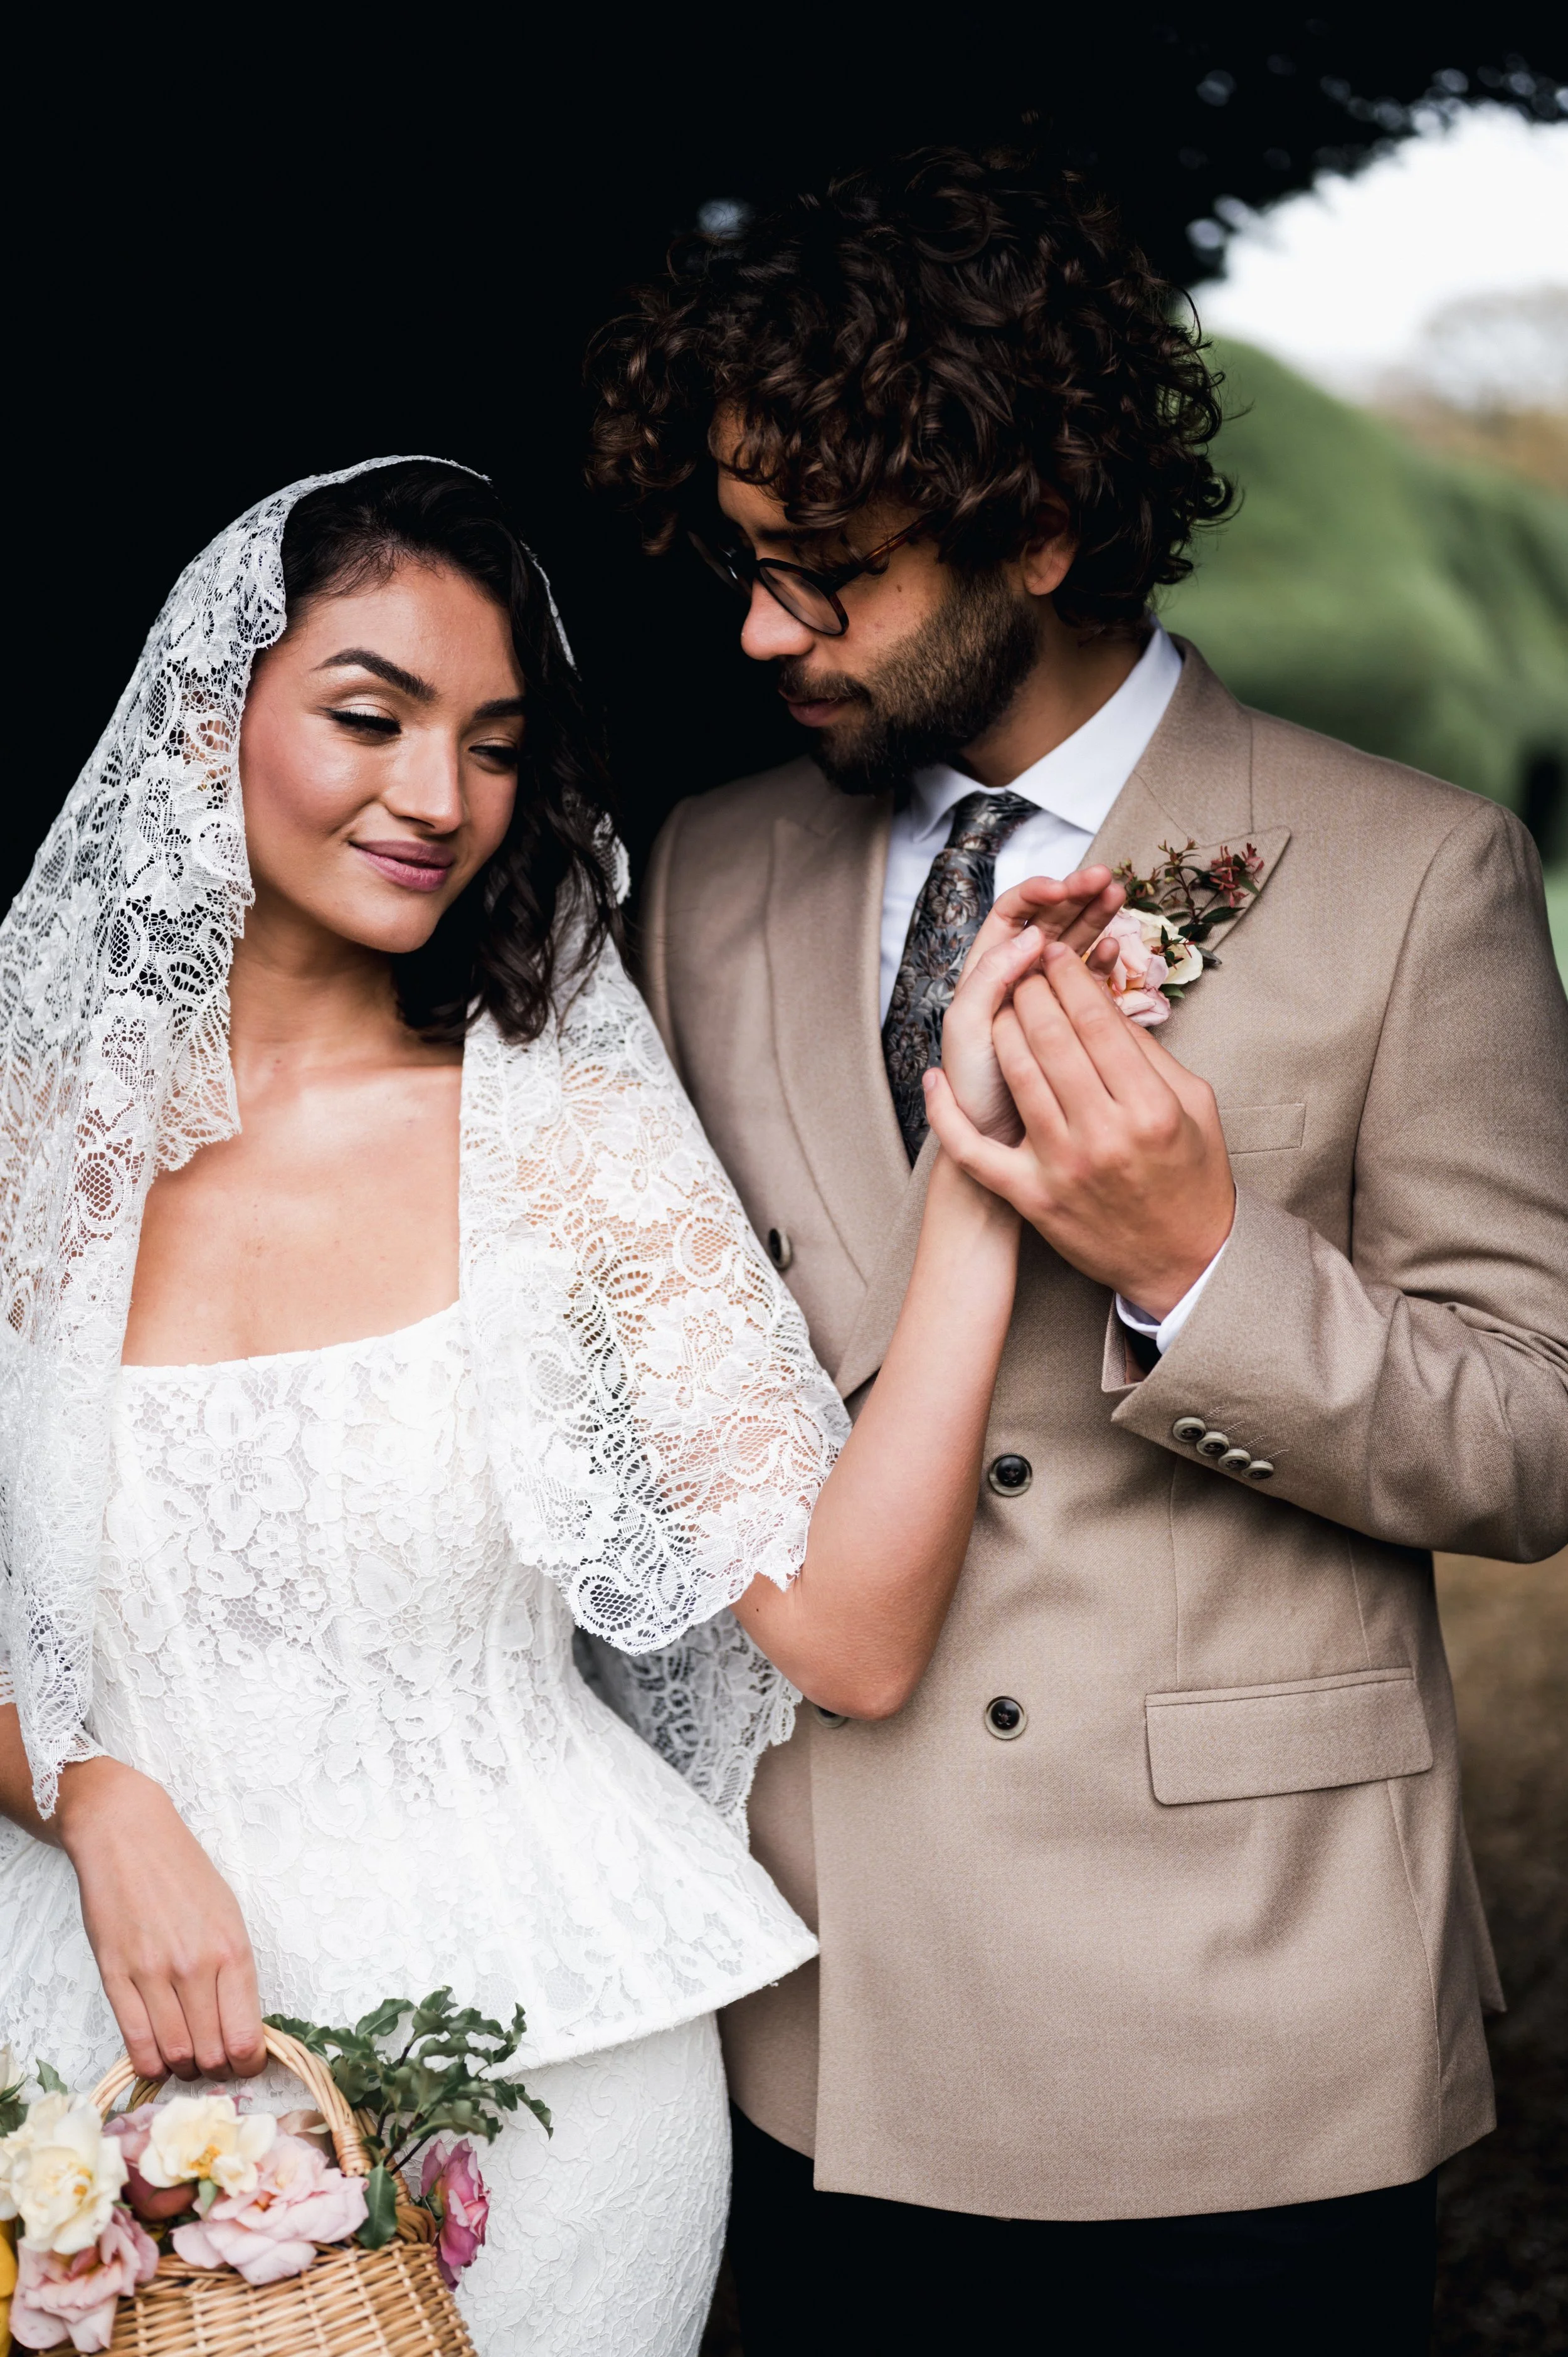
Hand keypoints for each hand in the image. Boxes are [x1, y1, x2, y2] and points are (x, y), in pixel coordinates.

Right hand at [57, 1757, 265, 2081]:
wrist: (128, 1835)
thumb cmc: (183, 1872)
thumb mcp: (228, 1914)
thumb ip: (234, 1971)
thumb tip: (241, 2025)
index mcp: (232, 1949)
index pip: (246, 2037)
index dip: (248, 2065)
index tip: (246, 2065)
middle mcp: (195, 1966)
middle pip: (212, 2053)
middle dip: (217, 2070)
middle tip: (215, 2063)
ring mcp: (152, 1973)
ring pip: (175, 2054)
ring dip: (184, 2068)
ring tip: (187, 2058)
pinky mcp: (114, 1976)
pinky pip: (135, 2042)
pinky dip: (149, 2063)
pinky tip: (157, 2058)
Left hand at [925, 938, 1234, 1316]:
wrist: (1183, 1261)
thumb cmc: (1191, 1173)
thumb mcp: (1193, 1103)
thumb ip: (1147, 1051)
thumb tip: (1098, 998)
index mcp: (1151, 1106)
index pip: (1095, 1019)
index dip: (1068, 975)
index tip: (1055, 955)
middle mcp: (1104, 1134)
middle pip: (1049, 1037)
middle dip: (1030, 990)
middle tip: (1025, 972)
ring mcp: (1062, 1167)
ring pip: (1013, 1074)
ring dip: (999, 1028)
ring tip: (1000, 1007)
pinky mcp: (1030, 1197)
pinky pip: (972, 1151)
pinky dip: (947, 1114)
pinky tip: (937, 1079)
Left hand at [942, 868, 1125, 1142]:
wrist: (995, 1141)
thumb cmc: (974, 1089)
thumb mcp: (968, 1028)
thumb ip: (990, 979)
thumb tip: (1032, 935)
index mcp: (986, 971)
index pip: (1012, 914)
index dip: (1037, 895)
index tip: (1064, 888)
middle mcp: (1014, 978)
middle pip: (1047, 922)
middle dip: (1076, 895)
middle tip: (1107, 879)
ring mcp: (1045, 999)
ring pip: (1071, 946)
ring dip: (1094, 918)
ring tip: (1118, 896)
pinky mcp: (1070, 1023)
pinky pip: (1088, 984)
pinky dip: (1102, 962)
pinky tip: (1115, 947)